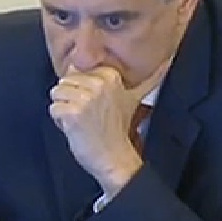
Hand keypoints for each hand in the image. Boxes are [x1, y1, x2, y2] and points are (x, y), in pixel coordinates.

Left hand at [49, 60, 170, 197]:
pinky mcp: (72, 113)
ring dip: (65, 110)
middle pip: (65, 81)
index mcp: (110, 76)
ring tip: (82, 121)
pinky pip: (54, 109)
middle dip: (72, 99)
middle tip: (89, 115)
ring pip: (57, 93)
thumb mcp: (134, 99)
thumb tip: (167, 62)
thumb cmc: (118, 130)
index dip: (82, 89)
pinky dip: (60, 122)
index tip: (97, 105)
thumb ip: (149, 79)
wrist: (114, 158)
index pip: (78, 71)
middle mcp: (98, 84)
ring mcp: (85, 98)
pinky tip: (76, 129)